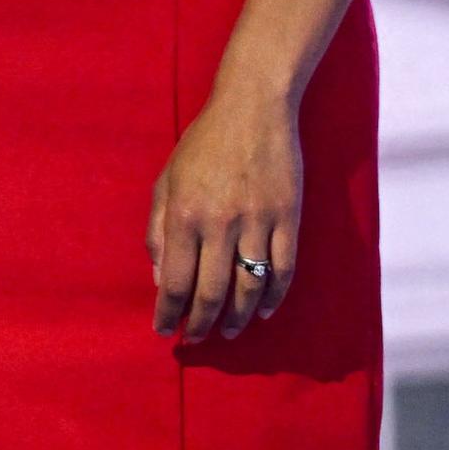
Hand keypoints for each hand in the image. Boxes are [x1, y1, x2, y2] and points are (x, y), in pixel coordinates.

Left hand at [149, 83, 301, 341]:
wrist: (253, 109)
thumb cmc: (202, 146)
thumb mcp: (166, 182)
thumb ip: (159, 231)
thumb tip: (161, 279)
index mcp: (184, 214)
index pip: (175, 280)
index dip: (169, 312)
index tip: (164, 331)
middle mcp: (220, 223)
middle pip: (212, 291)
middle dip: (201, 323)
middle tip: (196, 340)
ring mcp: (258, 222)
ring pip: (249, 287)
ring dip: (237, 317)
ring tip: (227, 332)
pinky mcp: (290, 218)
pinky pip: (284, 269)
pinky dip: (274, 296)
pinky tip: (262, 311)